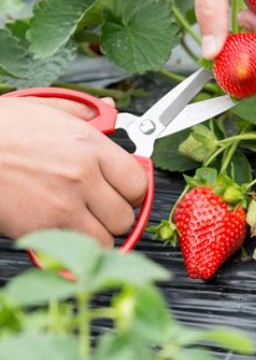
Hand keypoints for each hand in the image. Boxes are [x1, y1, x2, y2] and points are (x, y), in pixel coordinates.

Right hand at [0, 98, 147, 246]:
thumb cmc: (0, 129)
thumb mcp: (44, 109)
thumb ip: (83, 112)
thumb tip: (109, 110)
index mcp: (90, 146)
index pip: (138, 182)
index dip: (132, 192)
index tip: (122, 193)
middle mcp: (83, 177)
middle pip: (126, 215)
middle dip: (114, 215)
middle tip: (97, 209)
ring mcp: (64, 206)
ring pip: (107, 239)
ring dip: (96, 235)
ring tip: (78, 222)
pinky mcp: (43, 230)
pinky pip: (78, 251)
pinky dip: (73, 248)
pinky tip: (61, 232)